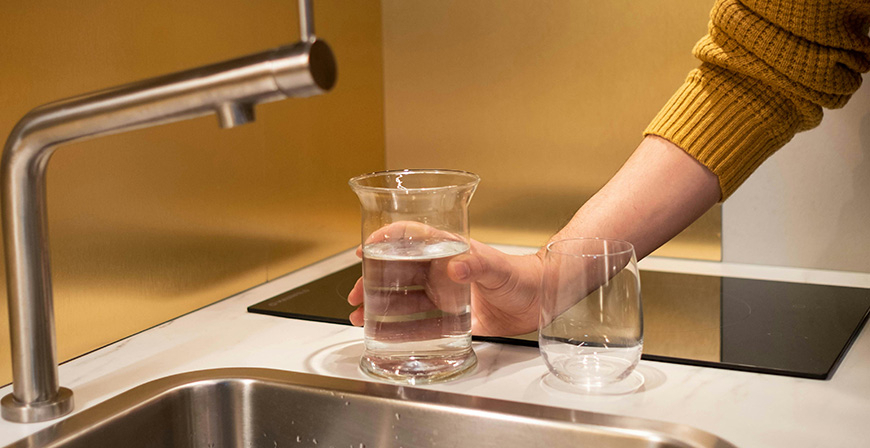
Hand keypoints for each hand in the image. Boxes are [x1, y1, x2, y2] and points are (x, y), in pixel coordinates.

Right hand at [348, 232, 543, 336]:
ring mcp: (444, 294)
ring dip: (380, 306)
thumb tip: (455, 266)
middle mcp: (441, 271)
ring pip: (403, 298)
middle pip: (397, 271)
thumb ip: (477, 265)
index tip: (365, 249)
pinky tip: (385, 334)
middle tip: (355, 294)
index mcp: (448, 251)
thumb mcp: (499, 267)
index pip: (410, 236)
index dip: (385, 239)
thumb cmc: (523, 275)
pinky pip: (420, 323)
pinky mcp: (451, 317)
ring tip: (360, 316)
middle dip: (372, 280)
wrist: (541, 299)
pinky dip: (401, 329)